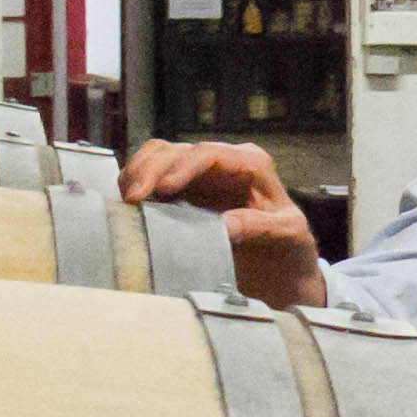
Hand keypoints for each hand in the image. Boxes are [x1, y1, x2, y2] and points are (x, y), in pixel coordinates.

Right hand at [118, 137, 324, 307]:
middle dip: (150, 170)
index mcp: (252, 163)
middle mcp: (223, 163)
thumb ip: (260, 226)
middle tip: (133, 198)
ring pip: (158, 158)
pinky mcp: (183, 192)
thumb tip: (224, 225)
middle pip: (176, 151)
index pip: (211, 154)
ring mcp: (200, 175)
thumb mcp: (288, 234)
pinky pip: (152, 178)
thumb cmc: (289, 245)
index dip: (184, 167)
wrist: (282, 265)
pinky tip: (129, 205)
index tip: (165, 189)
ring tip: (127, 201)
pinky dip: (137, 186)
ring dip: (137, 174)